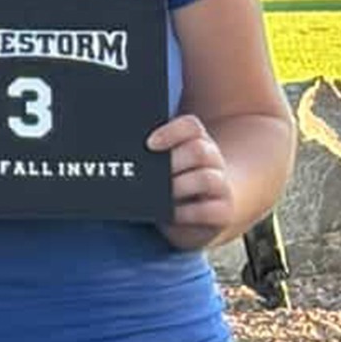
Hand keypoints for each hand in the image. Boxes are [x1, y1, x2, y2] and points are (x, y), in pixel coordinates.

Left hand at [150, 115, 235, 250]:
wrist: (203, 212)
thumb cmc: (169, 184)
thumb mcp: (159, 166)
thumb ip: (146, 155)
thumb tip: (117, 154)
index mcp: (196, 141)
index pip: (191, 126)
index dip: (171, 132)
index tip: (149, 144)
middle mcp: (212, 160)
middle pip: (198, 151)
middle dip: (171, 163)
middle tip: (150, 176)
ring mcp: (220, 185)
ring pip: (206, 178)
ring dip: (177, 187)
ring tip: (157, 196)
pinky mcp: (223, 212)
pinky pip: (209, 210)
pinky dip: (186, 213)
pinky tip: (170, 215)